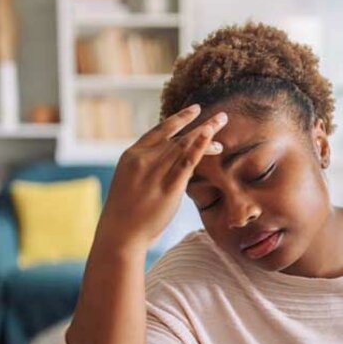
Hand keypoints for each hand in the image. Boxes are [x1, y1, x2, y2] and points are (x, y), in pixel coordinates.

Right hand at [96, 104, 227, 251]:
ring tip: (223, 121)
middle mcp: (144, 158)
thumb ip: (145, 168)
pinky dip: (200, 147)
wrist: (119, 233)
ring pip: (185, 146)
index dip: (179, 119)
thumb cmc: (124, 213)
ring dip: (206, 132)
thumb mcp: (128, 181)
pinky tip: (211, 137)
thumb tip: (163, 163)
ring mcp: (156, 172)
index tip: (196, 110)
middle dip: (202, 124)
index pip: (159, 130)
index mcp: (132, 154)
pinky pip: (187, 162)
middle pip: (178, 136)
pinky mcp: (168, 187)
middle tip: (222, 115)